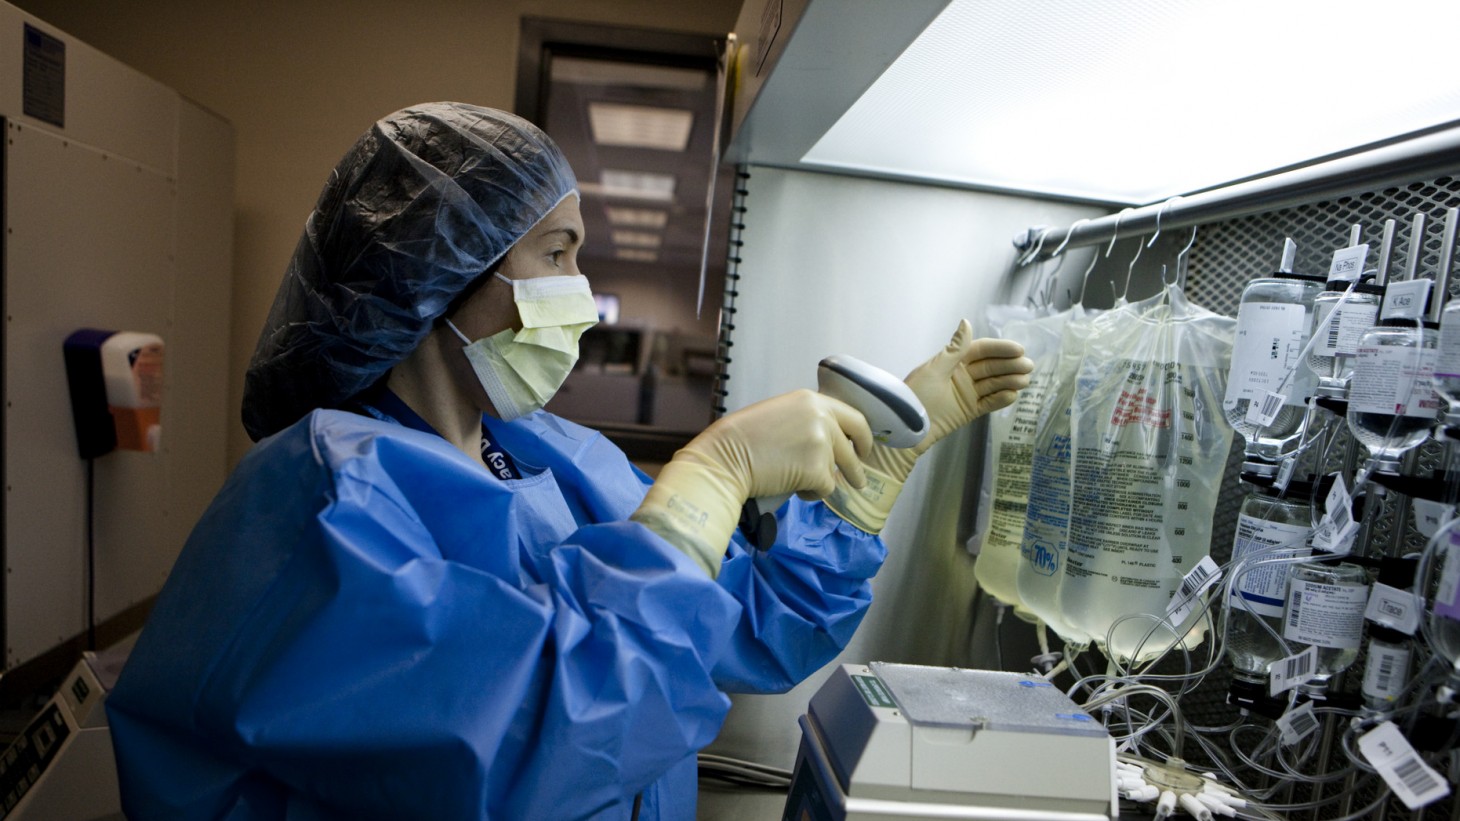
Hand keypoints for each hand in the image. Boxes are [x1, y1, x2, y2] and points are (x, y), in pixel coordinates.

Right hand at [632, 390, 873, 575]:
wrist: (725, 458)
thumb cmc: (742, 439)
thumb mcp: (779, 414)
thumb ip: (807, 421)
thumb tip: (828, 441)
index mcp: (811, 400)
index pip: (854, 417)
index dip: (862, 436)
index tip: (862, 448)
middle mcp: (822, 417)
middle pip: (854, 445)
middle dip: (857, 466)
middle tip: (858, 479)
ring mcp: (822, 443)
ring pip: (838, 469)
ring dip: (822, 480)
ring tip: (800, 483)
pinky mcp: (817, 468)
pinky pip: (826, 488)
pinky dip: (812, 494)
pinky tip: (793, 488)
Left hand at [905, 319, 1032, 456]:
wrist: (906, 429)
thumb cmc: (915, 395)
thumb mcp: (935, 369)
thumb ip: (955, 348)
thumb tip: (966, 322)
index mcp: (953, 361)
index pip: (981, 351)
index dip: (1000, 349)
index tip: (1018, 349)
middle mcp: (962, 375)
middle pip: (991, 367)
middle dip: (1010, 365)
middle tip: (1028, 366)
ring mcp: (967, 393)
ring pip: (993, 384)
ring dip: (1010, 381)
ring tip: (1024, 380)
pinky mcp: (969, 411)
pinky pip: (989, 403)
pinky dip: (1001, 399)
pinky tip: (1013, 395)